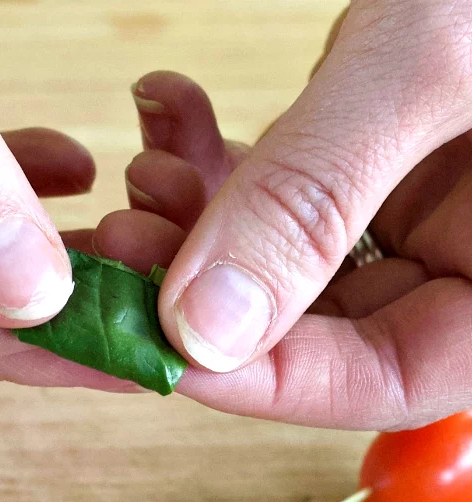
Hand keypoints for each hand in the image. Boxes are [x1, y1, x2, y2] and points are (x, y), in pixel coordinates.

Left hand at [98, 4, 471, 428]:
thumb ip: (317, 195)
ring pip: (284, 260)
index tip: (154, 343)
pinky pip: (288, 185)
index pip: (374, 380)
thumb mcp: (440, 64)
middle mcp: (468, 265)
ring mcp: (428, 210)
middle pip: (313, 328)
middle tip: (121, 245)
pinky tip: (170, 110)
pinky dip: (222, 157)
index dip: (255, 377)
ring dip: (199, 221)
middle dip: (202, 290)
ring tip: (141, 167)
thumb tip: (202, 328)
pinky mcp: (384, 158)